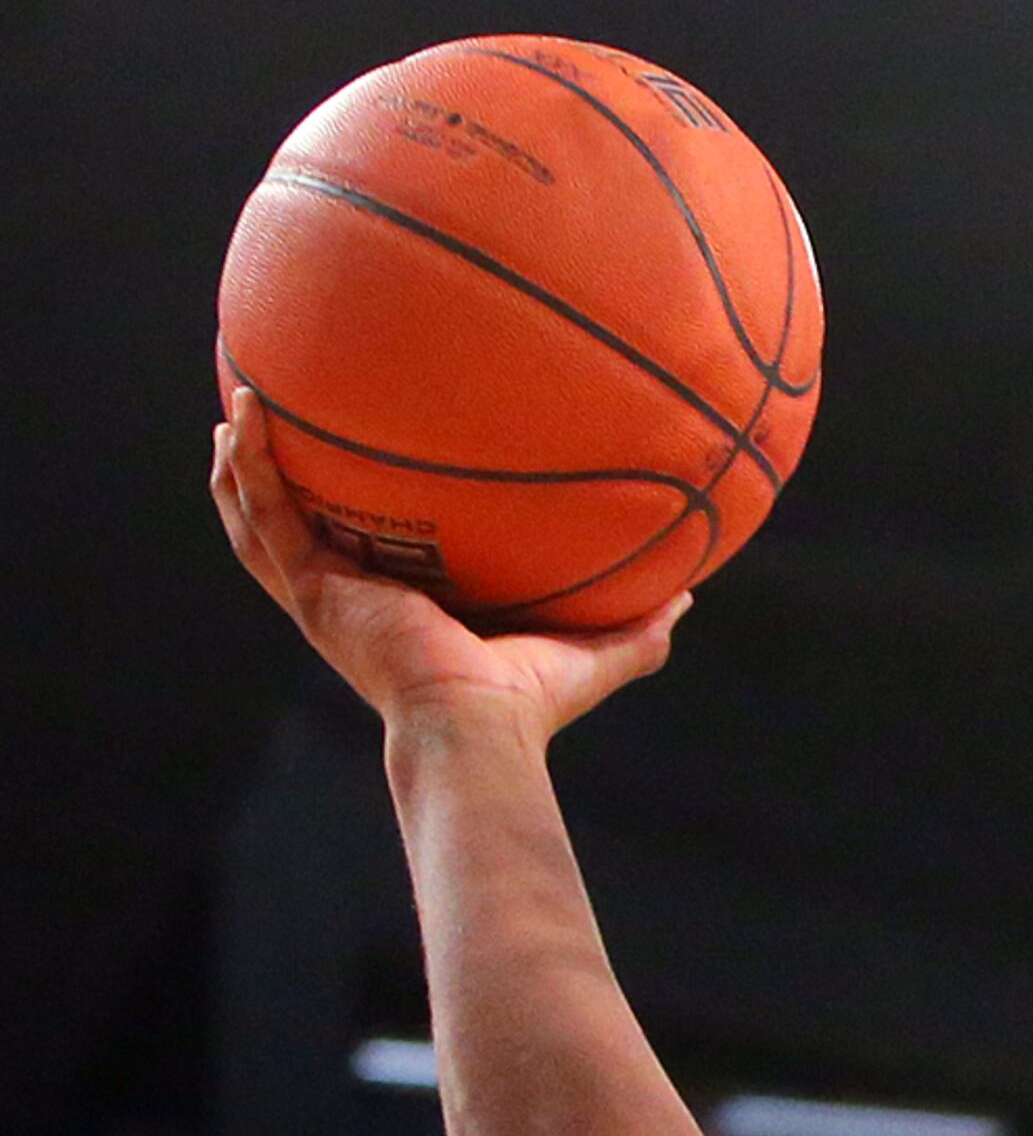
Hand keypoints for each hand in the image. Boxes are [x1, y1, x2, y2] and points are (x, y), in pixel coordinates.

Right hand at [211, 389, 684, 740]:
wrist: (477, 725)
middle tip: (270, 430)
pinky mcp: (315, 587)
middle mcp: (351, 604)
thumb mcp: (590, 653)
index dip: (352, 521)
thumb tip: (691, 596)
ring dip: (244, 467)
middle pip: (295, 534)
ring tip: (238, 410)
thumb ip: (638, 628)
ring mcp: (324, 595)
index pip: (367, 558)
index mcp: (398, 614)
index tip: (357, 477)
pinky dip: (250, 467)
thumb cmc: (528, 705)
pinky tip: (243, 418)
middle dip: (277, 485)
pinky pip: (266, 515)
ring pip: (261, 520)